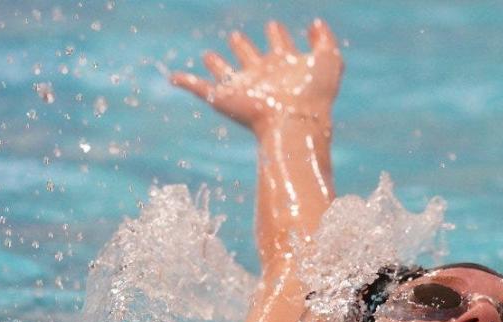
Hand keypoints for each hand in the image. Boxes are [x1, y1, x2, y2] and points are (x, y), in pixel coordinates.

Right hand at [170, 19, 342, 133]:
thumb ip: (326, 39)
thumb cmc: (313, 92)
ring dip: (216, 64)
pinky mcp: (225, 98)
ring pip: (225, 72)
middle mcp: (263, 75)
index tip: (274, 26)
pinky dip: (184, 82)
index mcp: (285, 65)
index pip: (279, 45)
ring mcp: (244, 87)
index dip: (278, 35)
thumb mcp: (329, 59)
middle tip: (236, 38)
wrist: (295, 120)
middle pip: (250, 56)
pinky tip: (173, 77)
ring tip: (208, 55)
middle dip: (243, 46)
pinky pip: (199, 87)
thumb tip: (316, 22)